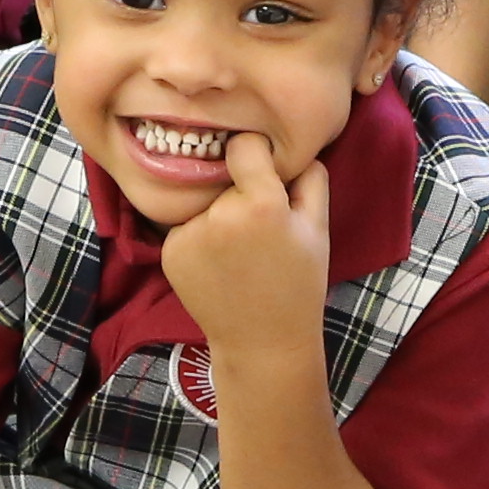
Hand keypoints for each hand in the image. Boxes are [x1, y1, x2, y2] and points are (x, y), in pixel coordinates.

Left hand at [163, 133, 331, 370]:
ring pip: (206, 203)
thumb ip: (311, 178)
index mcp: (261, 204)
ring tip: (238, 252)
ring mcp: (190, 234)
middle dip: (241, 193)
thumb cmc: (299, 285)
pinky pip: (187, 226)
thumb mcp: (318, 230)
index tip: (264, 172)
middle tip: (259, 229)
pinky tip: (218, 264)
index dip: (257, 155)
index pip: (245, 145)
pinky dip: (200, 237)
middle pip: (226, 178)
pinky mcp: (170, 252)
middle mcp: (219, 214)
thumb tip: (296, 147)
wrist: (262, 343)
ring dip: (219, 216)